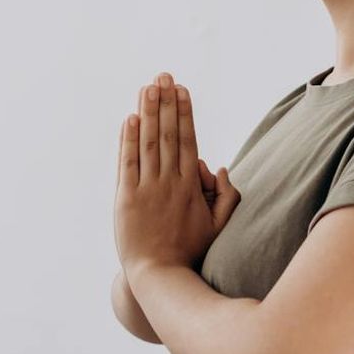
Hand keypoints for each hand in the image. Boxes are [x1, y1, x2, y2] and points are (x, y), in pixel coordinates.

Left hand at [114, 72, 239, 278]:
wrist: (160, 277)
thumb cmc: (191, 252)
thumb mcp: (219, 226)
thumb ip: (226, 196)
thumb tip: (221, 165)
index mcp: (191, 187)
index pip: (188, 140)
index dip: (184, 112)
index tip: (181, 89)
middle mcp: (170, 183)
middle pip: (168, 134)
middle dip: (165, 103)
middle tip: (163, 76)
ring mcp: (147, 190)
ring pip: (148, 143)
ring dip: (148, 113)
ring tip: (147, 87)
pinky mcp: (126, 199)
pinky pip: (127, 164)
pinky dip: (128, 140)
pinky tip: (129, 119)